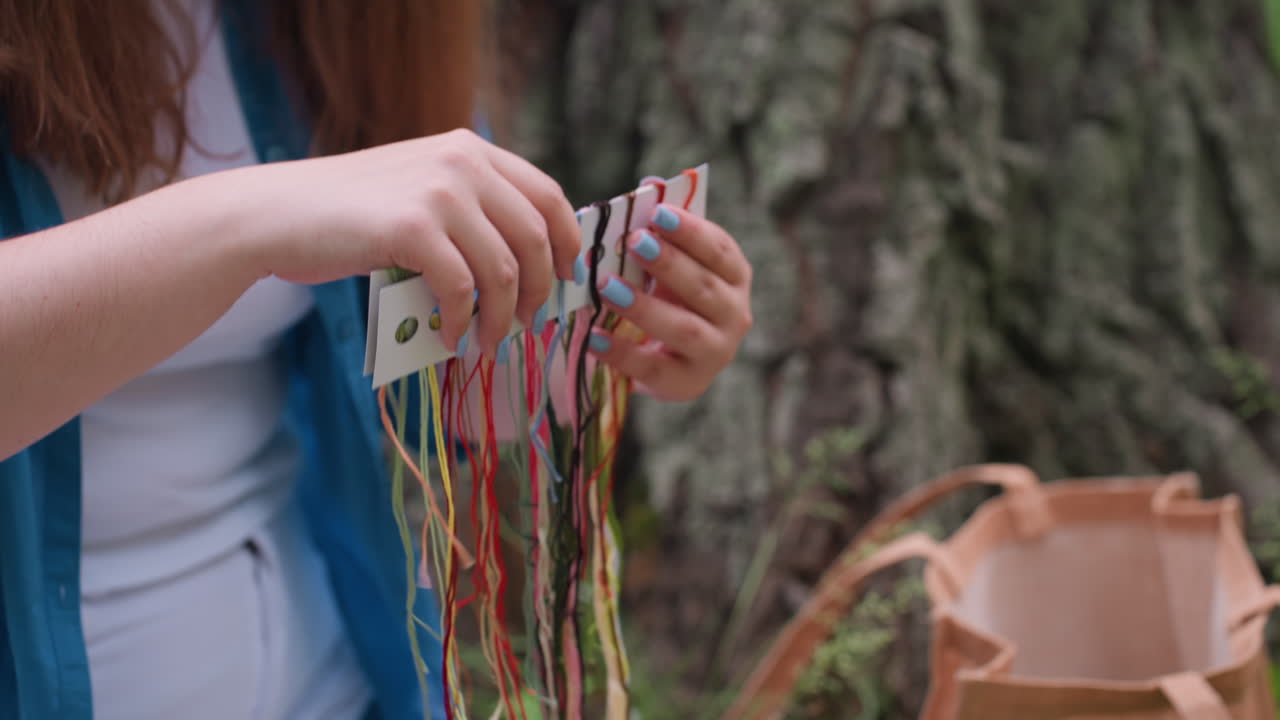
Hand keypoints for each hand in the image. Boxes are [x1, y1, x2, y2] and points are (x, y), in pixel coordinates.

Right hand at [237, 129, 579, 354]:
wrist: (275, 215)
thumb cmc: (347, 215)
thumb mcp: (420, 193)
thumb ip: (469, 212)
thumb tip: (525, 271)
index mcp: (470, 149)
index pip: (548, 195)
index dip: (568, 243)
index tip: (567, 280)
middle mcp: (462, 161)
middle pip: (536, 237)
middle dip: (541, 290)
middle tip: (528, 323)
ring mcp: (438, 192)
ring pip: (504, 270)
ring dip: (502, 317)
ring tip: (486, 342)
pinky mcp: (411, 228)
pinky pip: (462, 289)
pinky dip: (463, 322)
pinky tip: (451, 339)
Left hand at [585, 202, 752, 400]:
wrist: (672, 361)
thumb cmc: (671, 298)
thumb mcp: (671, 264)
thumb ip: (662, 228)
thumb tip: (649, 182)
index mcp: (735, 277)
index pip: (720, 251)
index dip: (691, 232)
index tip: (657, 214)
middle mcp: (735, 315)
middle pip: (705, 288)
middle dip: (669, 264)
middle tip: (634, 242)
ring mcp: (716, 353)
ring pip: (685, 329)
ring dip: (646, 306)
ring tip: (608, 287)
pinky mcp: (688, 383)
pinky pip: (654, 367)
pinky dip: (622, 352)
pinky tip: (594, 336)